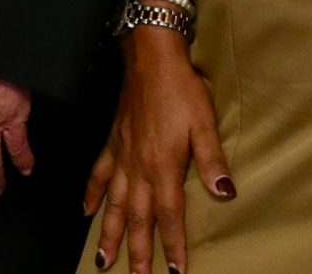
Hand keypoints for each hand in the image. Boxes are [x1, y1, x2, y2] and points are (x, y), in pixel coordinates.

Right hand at [84, 30, 229, 273]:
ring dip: (110, 233)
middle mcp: (139, 167)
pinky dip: (92, 194)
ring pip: (115, 204)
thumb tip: (225, 193)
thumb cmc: (181, 89)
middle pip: (138, 218)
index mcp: (163, 166)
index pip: (169, 215)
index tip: (176, 271)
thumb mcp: (204, 123)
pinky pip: (99, 174)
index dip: (173, 245)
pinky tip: (87, 212)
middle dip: (138, 251)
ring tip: (104, 259)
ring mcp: (122, 156)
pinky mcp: (113, 142)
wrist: (150, 58)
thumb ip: (212, 160)